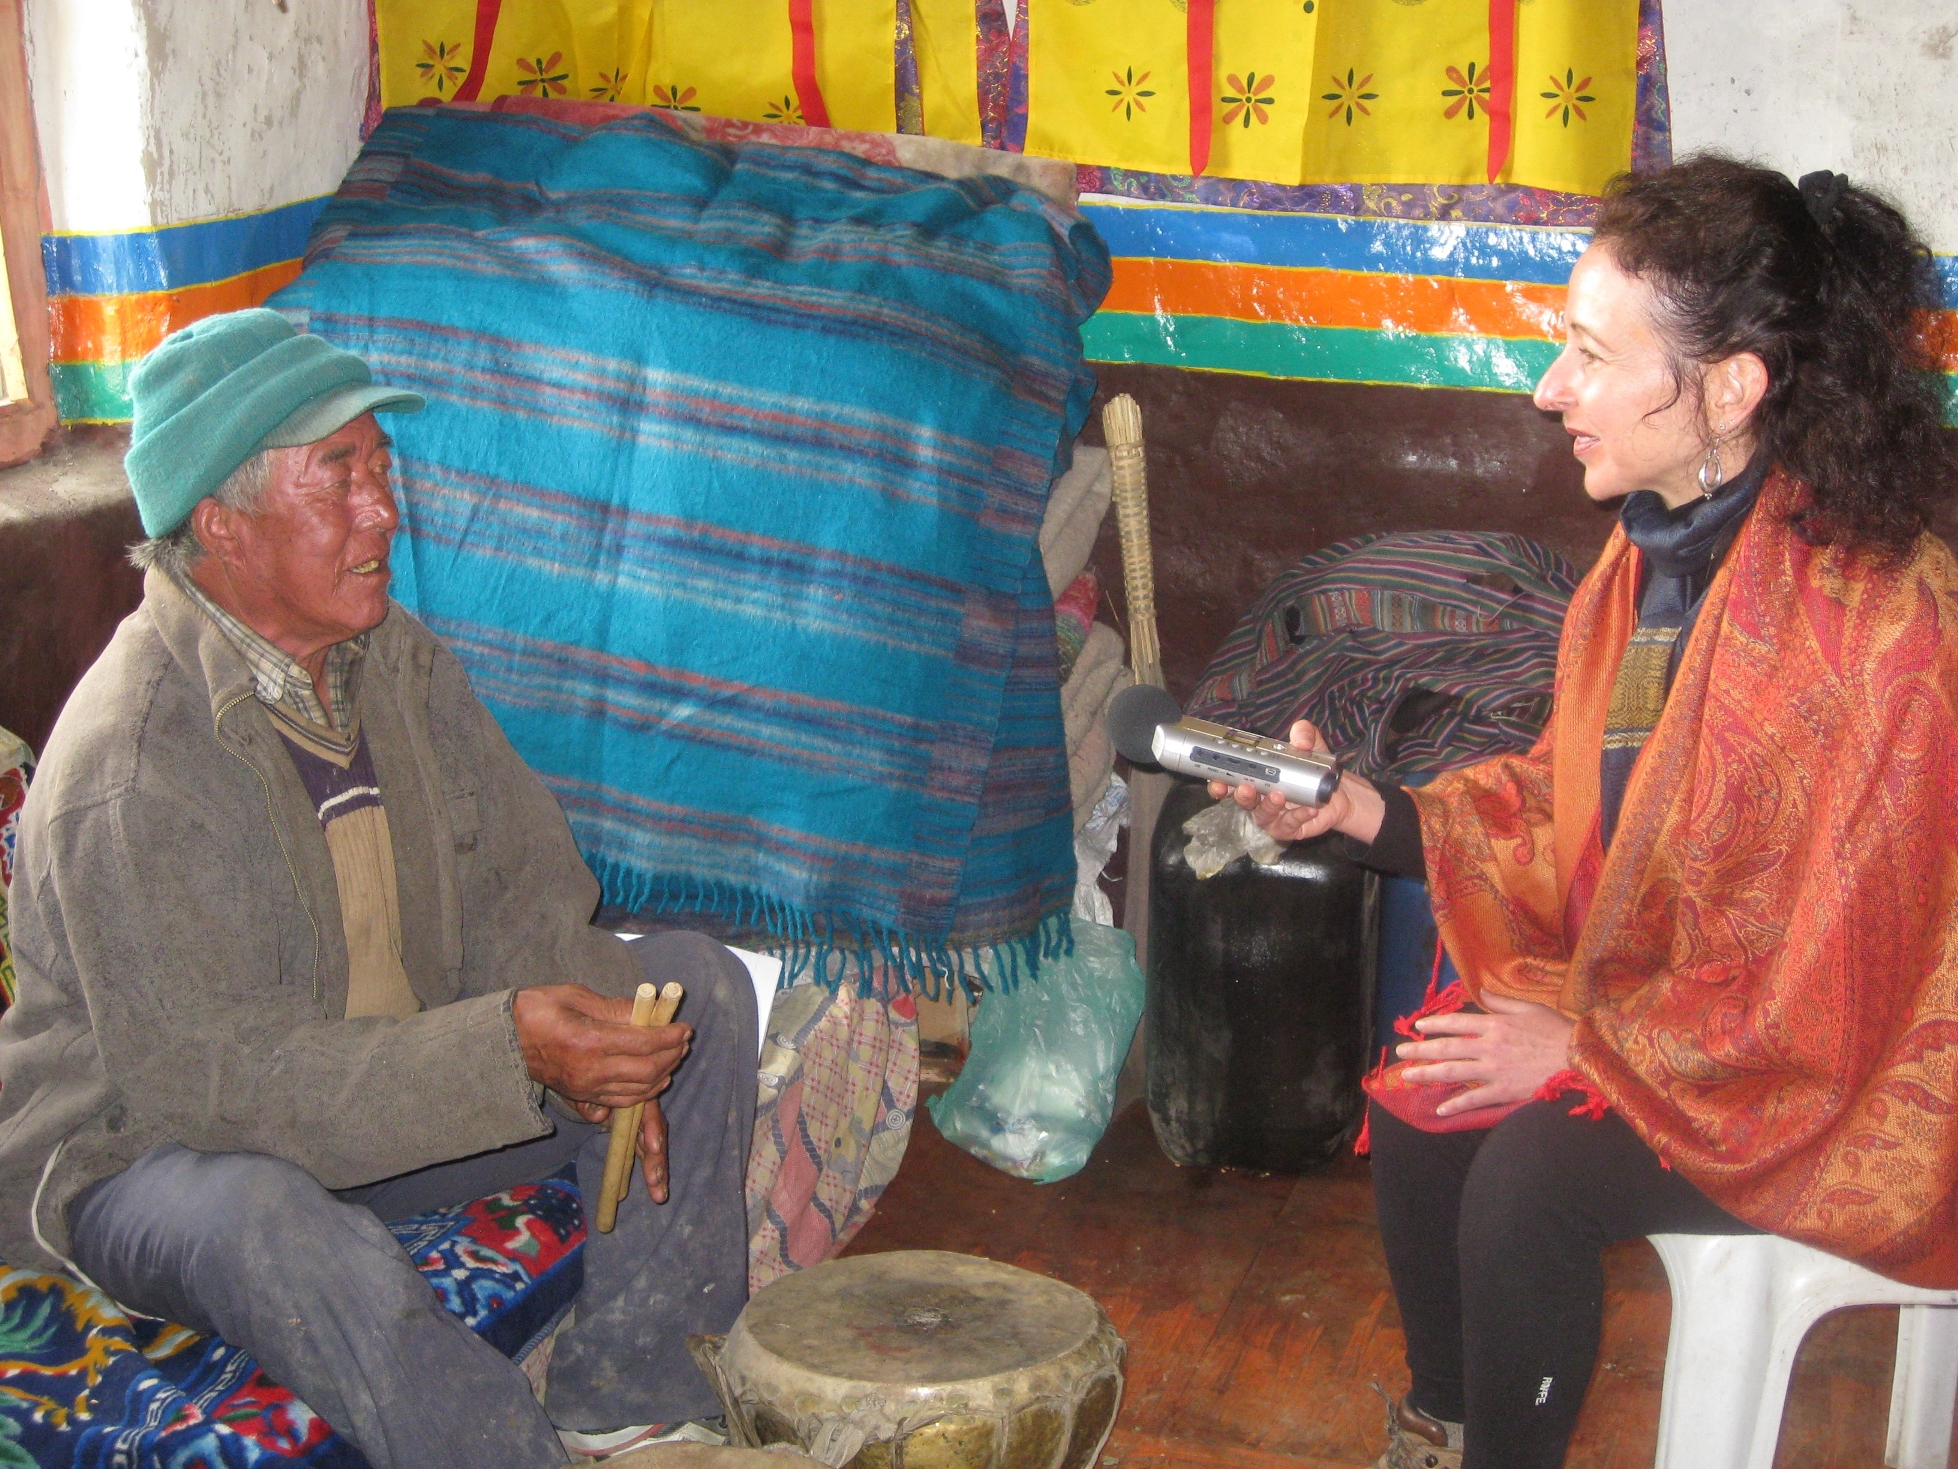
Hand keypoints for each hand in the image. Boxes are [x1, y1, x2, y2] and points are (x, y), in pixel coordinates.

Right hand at [513, 984, 689, 1110]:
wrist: (504, 1041)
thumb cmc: (538, 1010)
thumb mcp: (576, 997)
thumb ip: (616, 1007)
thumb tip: (649, 1010)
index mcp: (589, 1041)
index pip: (644, 1043)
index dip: (670, 1036)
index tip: (685, 1027)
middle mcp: (590, 1070)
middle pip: (647, 1071)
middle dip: (673, 1056)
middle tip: (683, 1040)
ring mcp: (586, 1088)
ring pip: (639, 1091)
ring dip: (663, 1074)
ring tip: (674, 1055)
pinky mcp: (583, 1097)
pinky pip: (623, 1101)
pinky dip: (645, 1091)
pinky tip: (655, 1077)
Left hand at [566, 1093, 669, 1203]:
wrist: (586, 1089)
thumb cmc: (586, 1091)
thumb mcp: (584, 1094)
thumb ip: (590, 1104)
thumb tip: (599, 1115)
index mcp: (633, 1095)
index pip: (647, 1109)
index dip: (652, 1128)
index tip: (653, 1148)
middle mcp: (643, 1110)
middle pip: (655, 1133)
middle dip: (656, 1158)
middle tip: (654, 1181)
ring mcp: (642, 1126)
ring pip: (654, 1148)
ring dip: (658, 1172)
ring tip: (660, 1195)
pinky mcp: (638, 1139)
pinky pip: (648, 1156)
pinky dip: (653, 1174)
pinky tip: (658, 1192)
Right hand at [1205, 720, 1385, 845]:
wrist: (1339, 794)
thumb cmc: (1314, 770)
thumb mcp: (1311, 745)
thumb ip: (1304, 733)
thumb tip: (1301, 741)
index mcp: (1256, 778)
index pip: (1231, 782)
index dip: (1220, 783)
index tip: (1218, 780)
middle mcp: (1260, 799)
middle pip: (1242, 801)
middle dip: (1240, 795)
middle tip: (1246, 788)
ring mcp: (1273, 816)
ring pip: (1262, 815)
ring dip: (1268, 806)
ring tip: (1279, 795)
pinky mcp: (1289, 828)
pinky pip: (1289, 824)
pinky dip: (1298, 816)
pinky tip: (1309, 808)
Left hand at [1394, 992, 1574, 1116]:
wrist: (1580, 1058)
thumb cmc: (1558, 1031)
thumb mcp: (1530, 1008)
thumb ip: (1502, 1002)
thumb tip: (1480, 993)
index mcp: (1495, 1025)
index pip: (1456, 1023)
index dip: (1435, 1024)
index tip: (1418, 1026)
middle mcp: (1489, 1046)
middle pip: (1447, 1048)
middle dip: (1420, 1050)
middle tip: (1400, 1053)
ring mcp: (1494, 1070)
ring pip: (1453, 1072)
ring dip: (1427, 1074)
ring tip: (1407, 1077)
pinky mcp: (1503, 1091)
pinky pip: (1474, 1100)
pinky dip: (1455, 1106)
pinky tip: (1439, 1110)